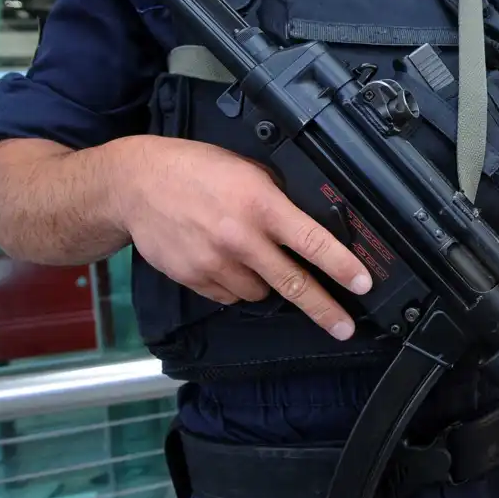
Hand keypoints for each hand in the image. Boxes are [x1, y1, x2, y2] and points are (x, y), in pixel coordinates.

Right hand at [116, 136, 371, 339]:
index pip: (311, 240)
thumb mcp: (247, 169)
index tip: (363, 282)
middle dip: (324, 309)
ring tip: (252, 255)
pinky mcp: (195, 279)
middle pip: (292, 283)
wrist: (135, 185)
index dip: (341, 265)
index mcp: (260, 205)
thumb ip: (277, 198)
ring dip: (267, 282)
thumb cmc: (194, 170)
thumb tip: (310, 222)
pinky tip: (225, 260)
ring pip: (261, 292)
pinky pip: (230, 295)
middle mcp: (240, 238)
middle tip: (344, 327)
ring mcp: (216, 262)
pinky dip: (237, 285)